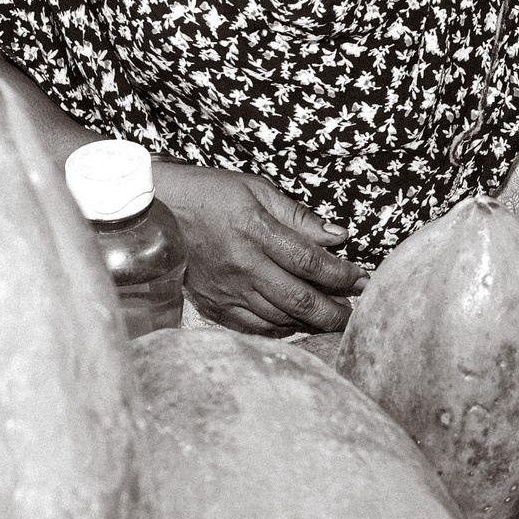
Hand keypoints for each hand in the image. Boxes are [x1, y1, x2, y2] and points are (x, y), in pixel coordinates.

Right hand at [150, 163, 367, 334]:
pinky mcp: (214, 305)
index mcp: (256, 230)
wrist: (155, 211)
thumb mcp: (256, 189)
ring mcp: (228, 289)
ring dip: (312, 322)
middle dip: (337, 311)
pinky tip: (296, 324)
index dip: (343, 275)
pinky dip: (280, 329)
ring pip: (280, 317)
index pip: (311, 262)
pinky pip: (254, 327)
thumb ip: (298, 216)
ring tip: (334, 319)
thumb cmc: (210, 193)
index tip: (363, 280)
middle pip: (300, 299)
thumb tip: (338, 236)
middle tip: (358, 314)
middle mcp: (243, 265)